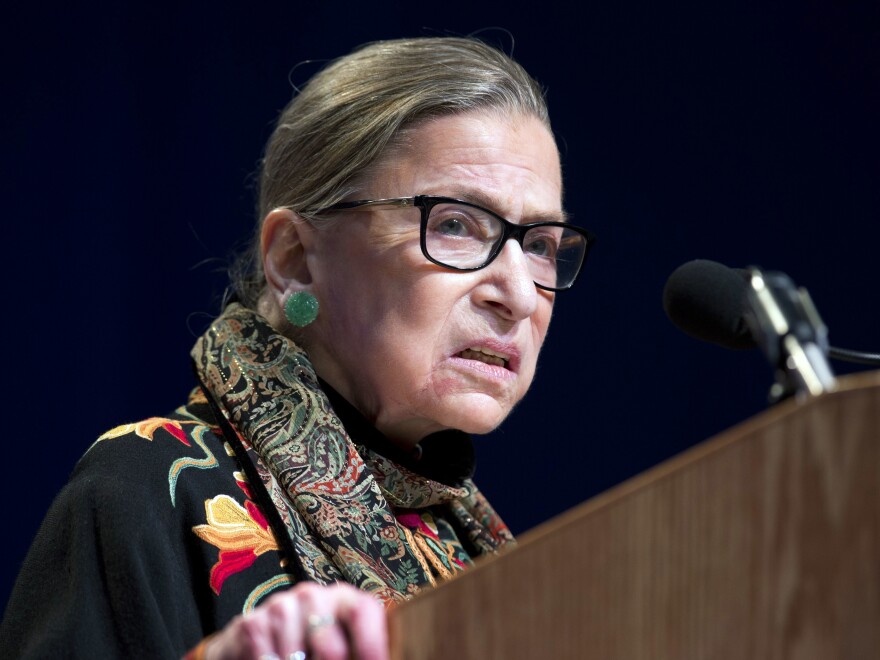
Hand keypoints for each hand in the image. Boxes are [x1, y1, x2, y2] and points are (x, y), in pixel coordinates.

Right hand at [203, 582, 388, 659]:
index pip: (362, 612)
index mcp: (344, 598)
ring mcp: (281, 606)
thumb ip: (359, 648)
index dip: (371, 647)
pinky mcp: (253, 623)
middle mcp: (313, 595)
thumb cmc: (312, 646)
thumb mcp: (340, 643)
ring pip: (297, 659)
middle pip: (332, 648)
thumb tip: (387, 658)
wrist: (260, 643)